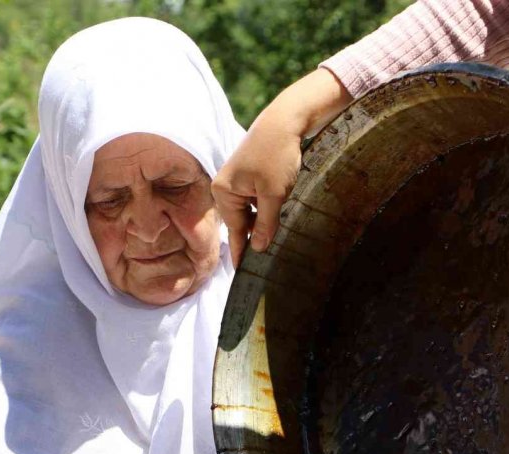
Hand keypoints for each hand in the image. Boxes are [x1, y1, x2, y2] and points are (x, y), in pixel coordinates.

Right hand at [212, 68, 350, 265]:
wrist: (285, 121)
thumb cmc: (277, 155)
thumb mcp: (274, 195)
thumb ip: (266, 224)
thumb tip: (259, 249)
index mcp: (223, 193)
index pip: (236, 232)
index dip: (242, 254)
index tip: (242, 276)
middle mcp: (224, 189)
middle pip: (242, 224)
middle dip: (257, 235)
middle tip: (272, 253)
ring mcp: (235, 183)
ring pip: (251, 215)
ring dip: (265, 221)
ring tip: (279, 222)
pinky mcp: (247, 179)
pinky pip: (255, 203)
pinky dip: (266, 209)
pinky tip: (278, 209)